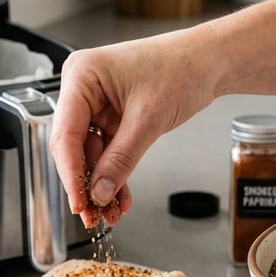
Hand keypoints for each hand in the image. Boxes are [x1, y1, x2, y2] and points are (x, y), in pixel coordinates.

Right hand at [51, 31, 217, 225]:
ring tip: (110, 212)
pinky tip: (119, 197)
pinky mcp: (112, 116)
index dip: (70, 172)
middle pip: (73, 146)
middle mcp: (83, 89)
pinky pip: (107, 151)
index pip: (65, 132)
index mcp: (82, 76)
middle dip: (85, 182)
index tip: (79, 202)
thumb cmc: (182, 68)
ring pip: (91, 153)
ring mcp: (97, 103)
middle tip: (91, 214)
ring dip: (101, 183)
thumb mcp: (149, 119)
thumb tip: (100, 192)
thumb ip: (121, 159)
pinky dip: (114, 173)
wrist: (210, 62)